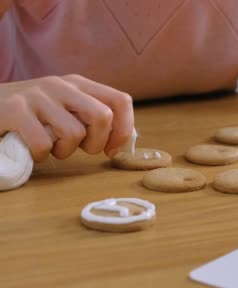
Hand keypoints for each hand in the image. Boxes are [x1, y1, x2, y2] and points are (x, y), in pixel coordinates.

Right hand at [0, 75, 133, 160]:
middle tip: (80, 150)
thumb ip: (89, 118)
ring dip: (64, 152)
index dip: (124, 129)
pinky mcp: (15, 110)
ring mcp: (37, 96)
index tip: (112, 149)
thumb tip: (119, 141)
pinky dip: (40, 155)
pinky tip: (31, 149)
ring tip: (50, 147)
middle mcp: (60, 85)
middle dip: (96, 143)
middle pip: (102, 116)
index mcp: (78, 84)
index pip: (121, 101)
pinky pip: (43, 143)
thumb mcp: (63, 108)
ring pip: (74, 133)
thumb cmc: (28, 115)